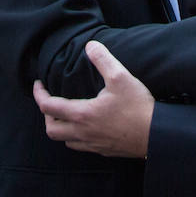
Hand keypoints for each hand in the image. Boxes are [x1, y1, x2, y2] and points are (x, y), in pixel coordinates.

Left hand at [32, 41, 153, 157]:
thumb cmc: (138, 107)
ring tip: (67, 114)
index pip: (48, 106)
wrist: (157, 135)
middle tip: (52, 101)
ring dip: (61, 127)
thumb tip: (90, 45)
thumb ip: (103, 59)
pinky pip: (81, 146)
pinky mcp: (103, 151)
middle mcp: (83, 132)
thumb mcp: (121, 77)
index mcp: (82, 114)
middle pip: (51, 129)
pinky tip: (86, 127)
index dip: (39, 94)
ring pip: (65, 140)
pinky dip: (76, 137)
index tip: (39, 85)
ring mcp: (93, 144)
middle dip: (46, 115)